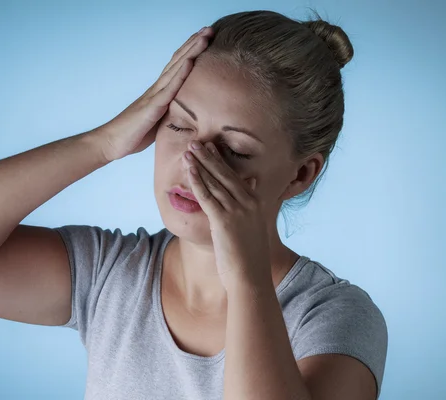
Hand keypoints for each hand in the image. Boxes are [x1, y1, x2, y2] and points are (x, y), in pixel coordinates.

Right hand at [99, 26, 213, 161]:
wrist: (112, 142)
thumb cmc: (134, 134)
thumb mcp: (158, 122)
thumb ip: (170, 113)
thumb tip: (186, 114)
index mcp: (160, 92)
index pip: (177, 67)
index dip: (190, 52)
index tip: (205, 39)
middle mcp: (157, 89)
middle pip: (178, 62)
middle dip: (194, 45)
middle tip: (208, 29)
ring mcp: (153, 96)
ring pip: (175, 70)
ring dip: (190, 53)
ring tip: (203, 38)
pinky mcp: (151, 108)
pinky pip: (168, 90)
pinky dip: (179, 76)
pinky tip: (189, 63)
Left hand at [181, 140, 272, 291]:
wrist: (251, 277)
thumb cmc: (250, 256)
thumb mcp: (256, 225)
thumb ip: (254, 204)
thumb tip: (254, 184)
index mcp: (257, 202)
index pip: (236, 175)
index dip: (221, 160)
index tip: (211, 147)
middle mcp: (249, 202)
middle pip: (225, 174)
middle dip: (209, 157)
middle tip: (197, 142)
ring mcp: (237, 211)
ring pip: (215, 182)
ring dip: (200, 165)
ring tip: (189, 151)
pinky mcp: (224, 221)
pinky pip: (207, 197)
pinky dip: (197, 181)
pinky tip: (189, 171)